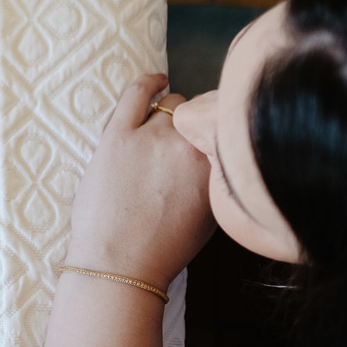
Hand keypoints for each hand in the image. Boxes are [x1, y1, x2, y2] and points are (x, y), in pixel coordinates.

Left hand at [63, 74, 214, 290]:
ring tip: (168, 126)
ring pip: (174, 104)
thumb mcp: (213, 215)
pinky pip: (137, 92)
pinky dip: (149, 82)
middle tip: (186, 143)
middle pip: (203, 115)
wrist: (119, 264)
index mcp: (217, 168)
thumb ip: (219, 177)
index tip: (217, 135)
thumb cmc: (164, 247)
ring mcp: (152, 137)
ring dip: (174, 113)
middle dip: (198, 126)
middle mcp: (189, 147)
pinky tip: (156, 82)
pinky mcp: (118, 134)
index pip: (228, 128)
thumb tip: (220, 150)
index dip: (222, 131)